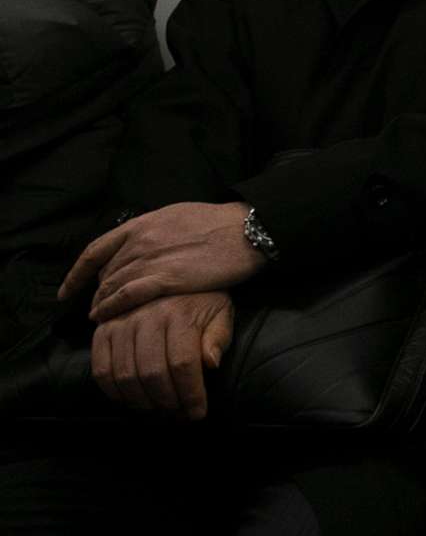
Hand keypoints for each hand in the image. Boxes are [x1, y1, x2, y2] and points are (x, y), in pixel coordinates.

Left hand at [64, 202, 265, 321]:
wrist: (247, 230)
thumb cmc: (220, 223)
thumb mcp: (179, 216)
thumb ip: (156, 231)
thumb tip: (146, 244)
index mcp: (142, 224)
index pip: (96, 250)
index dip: (78, 273)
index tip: (68, 290)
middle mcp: (140, 240)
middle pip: (104, 272)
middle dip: (95, 293)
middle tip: (94, 310)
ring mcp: (151, 259)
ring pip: (111, 285)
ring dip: (100, 304)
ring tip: (98, 319)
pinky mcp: (166, 278)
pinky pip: (127, 296)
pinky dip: (111, 308)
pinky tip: (104, 318)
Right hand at [91, 291, 234, 419]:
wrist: (169, 275)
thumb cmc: (201, 300)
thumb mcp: (220, 313)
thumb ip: (218, 338)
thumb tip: (211, 364)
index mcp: (180, 313)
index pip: (183, 364)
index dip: (191, 394)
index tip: (197, 413)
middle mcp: (148, 315)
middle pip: (153, 373)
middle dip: (168, 402)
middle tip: (178, 414)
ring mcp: (121, 322)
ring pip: (126, 375)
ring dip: (143, 402)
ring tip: (159, 410)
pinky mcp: (102, 330)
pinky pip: (101, 369)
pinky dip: (114, 392)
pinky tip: (132, 400)